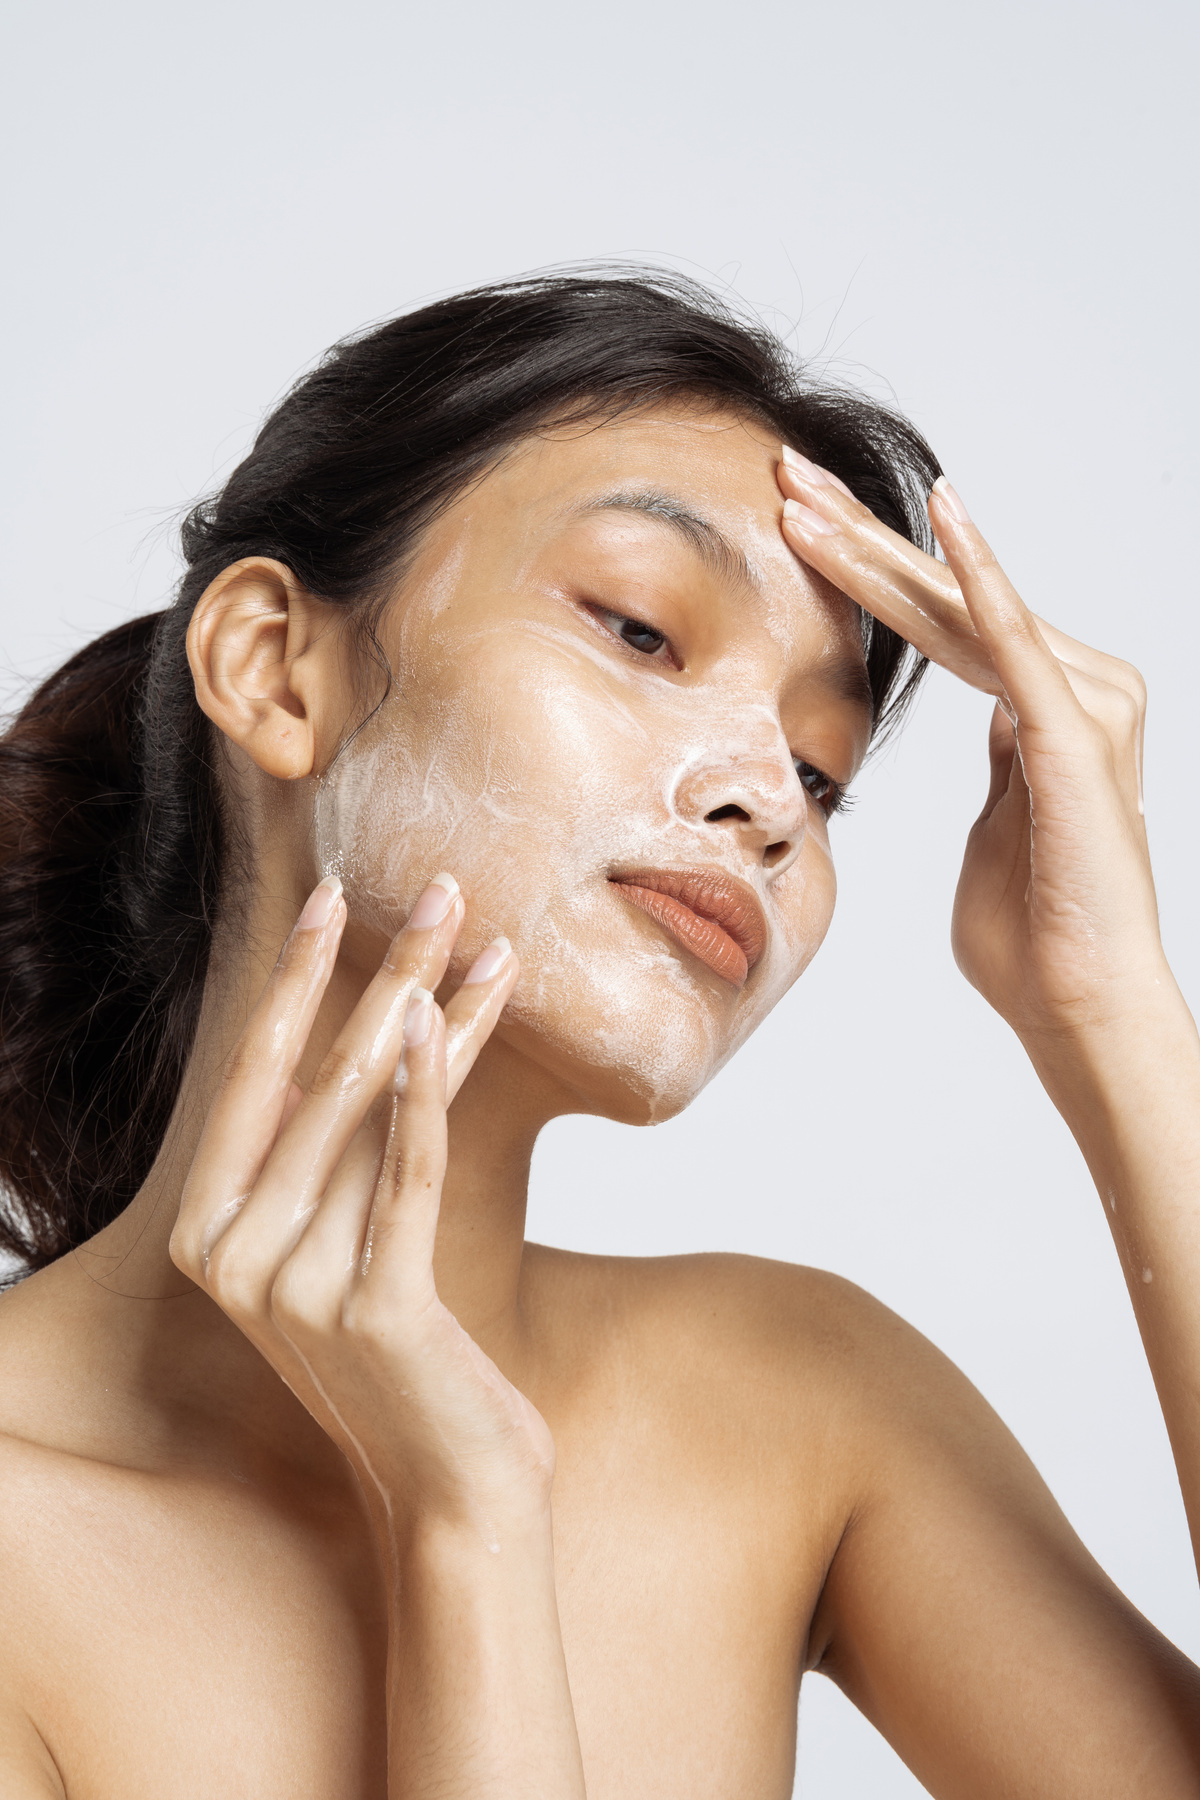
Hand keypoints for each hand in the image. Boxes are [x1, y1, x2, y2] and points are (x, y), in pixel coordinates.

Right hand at [169, 874, 550, 1548]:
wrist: (449, 1486)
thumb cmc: (408, 1355)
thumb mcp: (350, 1240)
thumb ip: (342, 1152)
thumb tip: (384, 1021)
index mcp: (210, 1233)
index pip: (254, 1077)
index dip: (294, 981)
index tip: (331, 895)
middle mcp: (234, 1257)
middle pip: (315, 1077)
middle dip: (378, 970)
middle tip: (435, 885)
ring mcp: (295, 1288)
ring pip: (372, 1112)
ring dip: (435, 1012)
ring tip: (483, 937)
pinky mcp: (374, 1308)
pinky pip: (408, 1173)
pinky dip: (432, 1094)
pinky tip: (454, 1024)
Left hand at [776, 449, 1166, 1052]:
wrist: (1076, 1005)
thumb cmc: (1031, 940)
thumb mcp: (994, 833)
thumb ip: (993, 776)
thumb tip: (990, 732)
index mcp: (1040, 710)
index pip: (938, 621)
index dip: (867, 568)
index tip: (795, 518)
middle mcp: (1068, 688)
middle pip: (943, 597)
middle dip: (858, 533)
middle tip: (784, 468)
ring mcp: (1077, 703)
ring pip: (958, 608)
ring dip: (875, 551)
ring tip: (797, 495)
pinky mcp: (1073, 732)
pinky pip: (1013, 640)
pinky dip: (978, 576)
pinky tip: (942, 514)